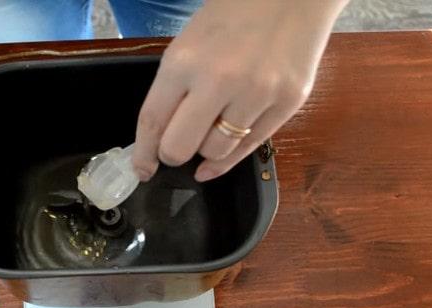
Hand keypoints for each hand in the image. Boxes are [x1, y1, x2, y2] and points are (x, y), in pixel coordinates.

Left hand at [132, 0, 348, 181]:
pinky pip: (251, 147)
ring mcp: (258, 93)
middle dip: (172, 153)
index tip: (142, 168)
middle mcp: (220, 80)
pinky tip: (218, 160)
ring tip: (210, 129)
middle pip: (180, 147)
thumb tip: (160, 137)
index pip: (153, 121)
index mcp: (184, 61)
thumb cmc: (234, 14)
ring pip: (215, 152)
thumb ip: (173, 88)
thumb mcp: (189, 43)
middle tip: (176, 148)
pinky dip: (230, 158)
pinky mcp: (289, 103)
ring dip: (206, 149)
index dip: (144, 153)